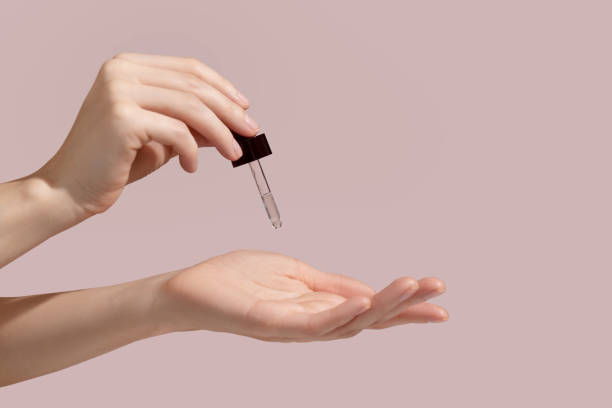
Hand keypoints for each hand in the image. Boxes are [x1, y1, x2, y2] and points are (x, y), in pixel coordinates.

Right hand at [36, 53, 257, 215]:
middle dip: (230, 111)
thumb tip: (232, 122)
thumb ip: (192, 123)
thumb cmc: (114, 162)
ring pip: (191, 107)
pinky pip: (177, 133)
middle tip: (251, 132)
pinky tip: (191, 167)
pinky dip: (193, 152)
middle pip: (194, 85)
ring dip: (220, 133)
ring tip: (233, 153)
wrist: (71, 188)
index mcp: (129, 66)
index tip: (244, 107)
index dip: (222, 87)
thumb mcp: (161, 136)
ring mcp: (119, 91)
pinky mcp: (122, 117)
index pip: (189, 68)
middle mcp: (122, 71)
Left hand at [157, 250, 447, 341]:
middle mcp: (311, 322)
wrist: (191, 290)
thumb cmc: (238, 281)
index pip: (367, 306)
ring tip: (411, 289)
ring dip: (380, 307)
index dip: (402, 302)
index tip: (435, 292)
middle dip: (404, 309)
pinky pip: (311, 325)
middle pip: (366, 320)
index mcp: (318, 307)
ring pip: (346, 323)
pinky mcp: (270, 325)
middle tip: (439, 298)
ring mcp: (293, 326)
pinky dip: (339, 314)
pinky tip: (361, 303)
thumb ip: (329, 285)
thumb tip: (365, 290)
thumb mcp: (294, 274)